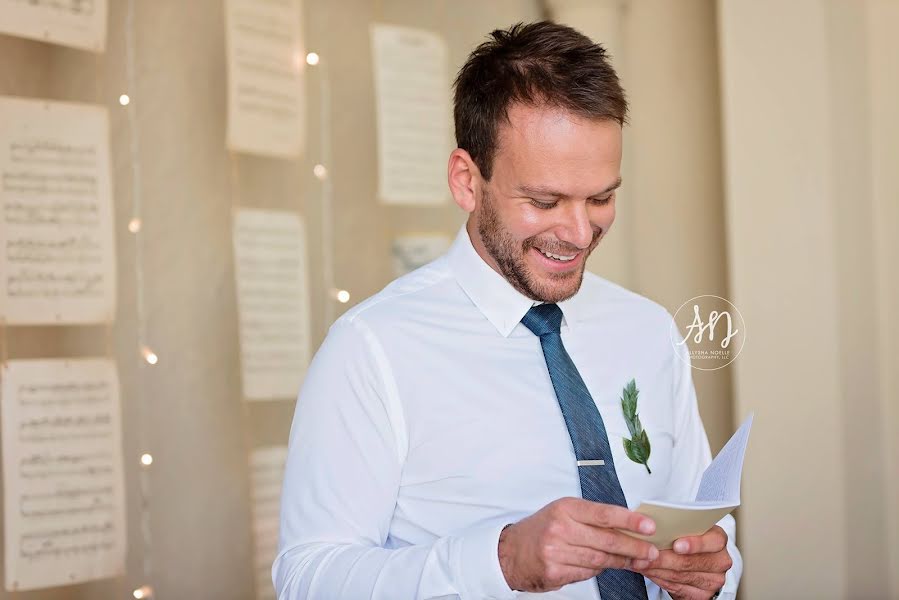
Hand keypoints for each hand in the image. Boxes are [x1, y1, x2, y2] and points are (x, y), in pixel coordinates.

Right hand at [497, 497, 658, 592]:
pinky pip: (587, 573)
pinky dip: (599, 571)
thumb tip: (628, 525)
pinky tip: (607, 566)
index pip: (603, 514)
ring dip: (622, 561)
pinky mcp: (554, 572)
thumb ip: (592, 518)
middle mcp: (559, 528)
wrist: (511, 552)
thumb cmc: (542, 529)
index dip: (629, 521)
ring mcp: (556, 552)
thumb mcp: (564, 513)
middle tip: (651, 551)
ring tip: (638, 560)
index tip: (648, 526)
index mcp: (565, 508)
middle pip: (606, 540)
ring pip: (600, 560)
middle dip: (633, 547)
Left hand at [631, 525, 731, 599]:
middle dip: (663, 558)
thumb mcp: (688, 529)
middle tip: (642, 554)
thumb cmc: (688, 539)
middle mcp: (720, 561)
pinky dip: (659, 578)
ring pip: (680, 576)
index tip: (676, 545)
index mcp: (718, 539)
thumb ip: (677, 527)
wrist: (697, 563)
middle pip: (690, 561)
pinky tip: (648, 572)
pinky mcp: (703, 595)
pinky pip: (677, 588)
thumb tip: (651, 524)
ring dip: (656, 569)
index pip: (714, 541)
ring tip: (639, 562)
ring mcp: (714, 580)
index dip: (695, 543)